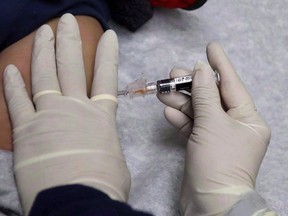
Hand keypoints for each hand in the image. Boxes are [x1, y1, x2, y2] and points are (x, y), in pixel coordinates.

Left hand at [3, 14, 129, 214]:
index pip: (106, 77)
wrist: (78, 201)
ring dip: (43, 51)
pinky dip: (13, 84)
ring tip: (43, 31)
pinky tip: (10, 68)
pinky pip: (18, 100)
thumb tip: (99, 144)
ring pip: (45, 75)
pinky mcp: (27, 129)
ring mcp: (49, 115)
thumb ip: (104, 144)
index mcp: (100, 117)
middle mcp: (75, 108)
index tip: (108, 37)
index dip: (107, 55)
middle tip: (66, 20)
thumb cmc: (103, 183)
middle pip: (72, 66)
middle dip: (69, 40)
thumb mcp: (114, 160)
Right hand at [158, 43, 270, 214]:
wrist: (209, 204)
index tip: (210, 46)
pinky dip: (181, 119)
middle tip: (173, 73)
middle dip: (191, 85)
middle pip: (211, 98)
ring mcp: (217, 136)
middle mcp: (234, 125)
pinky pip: (192, 127)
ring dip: (181, 102)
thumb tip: (200, 70)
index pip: (231, 84)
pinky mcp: (202, 146)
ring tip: (164, 90)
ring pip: (198, 111)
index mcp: (247, 119)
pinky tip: (169, 112)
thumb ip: (204, 95)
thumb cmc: (218, 160)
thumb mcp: (212, 123)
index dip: (220, 64)